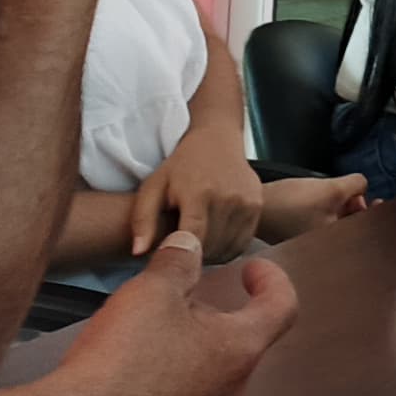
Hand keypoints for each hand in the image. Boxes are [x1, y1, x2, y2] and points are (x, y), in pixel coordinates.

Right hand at [37, 231, 296, 395]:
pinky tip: (127, 373)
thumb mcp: (151, 292)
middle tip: (171, 300)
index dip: (273, 280)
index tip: (253, 268)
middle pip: (235, 341)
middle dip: (208, 315)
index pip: (282, 307)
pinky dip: (163, 382)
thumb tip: (188, 243)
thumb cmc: (122, 361)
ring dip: (184, 349)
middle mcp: (232, 391)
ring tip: (142, 335)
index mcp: (240, 349)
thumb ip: (177, 262)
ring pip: (206, 373)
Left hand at [129, 130, 264, 261]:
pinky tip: (213, 240)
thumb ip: (142, 219)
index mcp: (199, 193)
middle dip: (192, 256)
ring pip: (227, 250)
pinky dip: (226, 249)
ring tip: (196, 244)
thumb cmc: (181, 164)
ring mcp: (247, 203)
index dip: (179, 255)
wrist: (217, 139)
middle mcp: (228, 199)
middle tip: (180, 249)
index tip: (169, 256)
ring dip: (210, 255)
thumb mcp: (153, 185)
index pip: (192, 241)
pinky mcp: (257, 206)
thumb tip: (138, 252)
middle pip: (210, 249)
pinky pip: (242, 243)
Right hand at [256, 175, 369, 241]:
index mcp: (334, 244)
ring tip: (334, 193)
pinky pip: (321, 220)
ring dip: (340, 206)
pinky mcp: (299, 234)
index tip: (378, 202)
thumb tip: (363, 184)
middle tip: (353, 194)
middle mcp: (323, 248)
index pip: (363, 232)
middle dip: (355, 207)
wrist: (254, 206)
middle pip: (350, 226)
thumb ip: (356, 185)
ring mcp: (310, 242)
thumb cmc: (286, 205)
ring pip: (336, 221)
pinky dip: (325, 209)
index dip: (373, 214)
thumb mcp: (331, 189)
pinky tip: (319, 198)